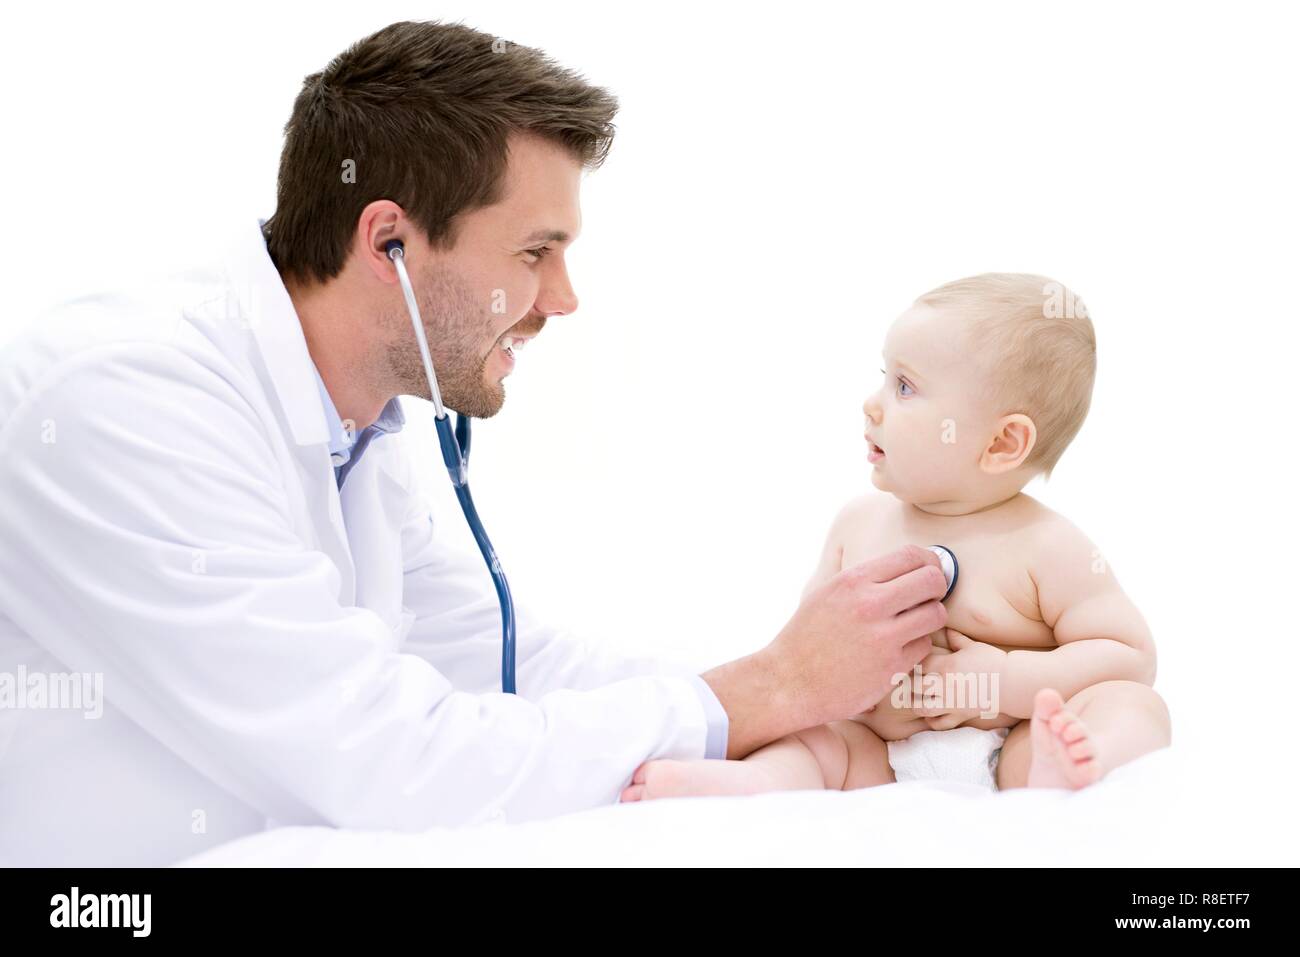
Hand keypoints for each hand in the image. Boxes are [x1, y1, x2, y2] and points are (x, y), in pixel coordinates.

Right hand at [763, 545, 947, 728]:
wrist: (789, 682)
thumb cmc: (807, 636)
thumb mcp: (826, 592)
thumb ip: (864, 579)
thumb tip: (905, 565)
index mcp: (853, 581)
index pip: (911, 556)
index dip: (929, 561)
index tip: (929, 571)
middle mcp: (870, 605)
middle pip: (932, 581)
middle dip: (937, 586)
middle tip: (930, 596)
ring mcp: (883, 637)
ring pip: (935, 614)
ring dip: (930, 617)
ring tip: (914, 623)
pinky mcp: (892, 667)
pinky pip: (924, 646)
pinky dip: (917, 646)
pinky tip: (899, 648)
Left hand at [913, 628, 1006, 729]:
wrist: (1012, 682)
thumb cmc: (993, 661)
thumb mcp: (973, 647)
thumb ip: (956, 639)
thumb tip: (946, 627)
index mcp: (946, 665)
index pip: (916, 665)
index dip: (910, 663)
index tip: (911, 662)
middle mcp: (944, 685)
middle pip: (913, 687)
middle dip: (908, 684)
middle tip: (909, 681)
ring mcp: (951, 703)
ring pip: (921, 708)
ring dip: (916, 704)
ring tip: (917, 698)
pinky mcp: (960, 716)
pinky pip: (938, 724)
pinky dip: (931, 720)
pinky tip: (931, 713)